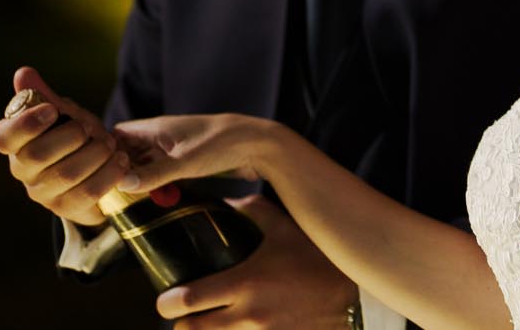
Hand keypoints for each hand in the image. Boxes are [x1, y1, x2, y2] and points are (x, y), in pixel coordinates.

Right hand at [0, 65, 129, 228]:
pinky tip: (120, 161)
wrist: (96, 169)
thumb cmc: (72, 136)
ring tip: (111, 144)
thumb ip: (43, 94)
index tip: (51, 110)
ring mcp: (43, 193)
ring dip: (96, 154)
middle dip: (71, 136)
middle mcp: (23, 171)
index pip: (5, 138)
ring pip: (67, 173)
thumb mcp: (62, 113)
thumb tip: (23, 72)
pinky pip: (88, 192)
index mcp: (15, 144)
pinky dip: (109, 173)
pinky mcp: (67, 209)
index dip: (26, 124)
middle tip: (91, 128)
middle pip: (38, 155)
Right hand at [113, 112, 272, 191]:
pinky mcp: (189, 162)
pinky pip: (163, 173)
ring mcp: (176, 150)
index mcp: (157, 128)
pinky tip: (153, 201)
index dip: (106, 150)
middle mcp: (163, 137)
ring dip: (139, 181)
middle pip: (130, 152)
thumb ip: (154, 174)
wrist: (261, 146)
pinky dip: (156, 185)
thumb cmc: (223, 144)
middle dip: (120, 171)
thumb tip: (121, 185)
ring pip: (147, 165)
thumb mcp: (185, 162)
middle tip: (107, 195)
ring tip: (126, 203)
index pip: (119, 134)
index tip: (96, 172)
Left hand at [152, 195, 356, 326]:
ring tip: (210, 321)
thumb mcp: (288, 229)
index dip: (167, 302)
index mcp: (245, 283)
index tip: (164, 298)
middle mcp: (246, 315)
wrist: (355, 299)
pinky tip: (237, 328)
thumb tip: (231, 202)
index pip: (188, 301)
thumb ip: (256, 212)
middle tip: (185, 313)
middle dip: (183, 323)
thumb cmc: (319, 261)